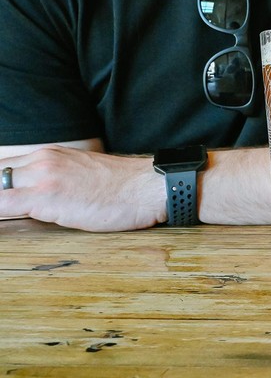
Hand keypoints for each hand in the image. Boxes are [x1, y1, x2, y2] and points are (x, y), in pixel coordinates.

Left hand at [0, 146, 163, 230]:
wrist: (148, 187)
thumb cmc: (125, 189)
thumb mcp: (84, 175)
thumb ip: (59, 181)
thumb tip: (43, 202)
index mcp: (51, 155)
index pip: (4, 169)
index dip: (0, 187)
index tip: (6, 200)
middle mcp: (42, 160)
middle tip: (6, 211)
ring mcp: (42, 176)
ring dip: (0, 202)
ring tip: (8, 214)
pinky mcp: (44, 196)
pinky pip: (0, 203)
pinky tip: (5, 223)